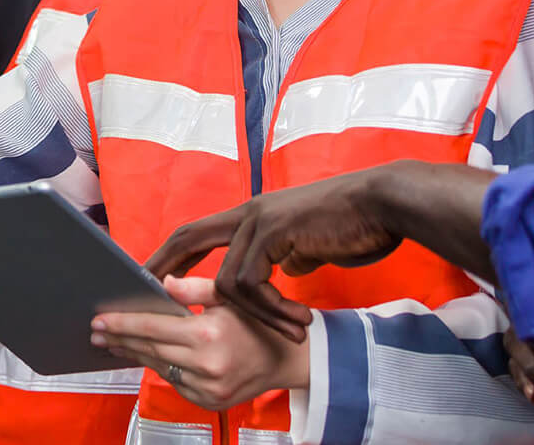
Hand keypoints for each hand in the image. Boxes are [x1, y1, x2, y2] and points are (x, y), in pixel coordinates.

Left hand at [90, 276, 309, 409]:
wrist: (286, 359)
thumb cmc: (257, 323)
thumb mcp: (228, 296)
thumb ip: (193, 289)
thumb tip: (161, 283)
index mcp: (207, 334)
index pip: (153, 328)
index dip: (122, 324)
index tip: (99, 320)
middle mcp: (205, 365)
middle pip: (150, 350)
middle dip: (121, 340)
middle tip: (96, 332)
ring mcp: (207, 388)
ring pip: (160, 368)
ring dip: (136, 355)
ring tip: (114, 343)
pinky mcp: (209, 402)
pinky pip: (177, 382)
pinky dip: (162, 368)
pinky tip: (147, 356)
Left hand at [146, 170, 399, 340]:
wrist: (383, 203)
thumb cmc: (352, 225)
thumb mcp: (308, 245)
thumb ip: (285, 256)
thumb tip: (277, 272)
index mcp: (253, 214)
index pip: (197, 232)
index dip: (173, 255)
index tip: (152, 278)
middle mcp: (249, 213)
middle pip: (188, 237)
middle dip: (165, 269)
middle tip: (150, 298)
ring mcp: (260, 220)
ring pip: (229, 279)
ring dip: (256, 315)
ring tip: (294, 329)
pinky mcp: (276, 232)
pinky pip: (254, 282)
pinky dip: (272, 309)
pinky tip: (299, 319)